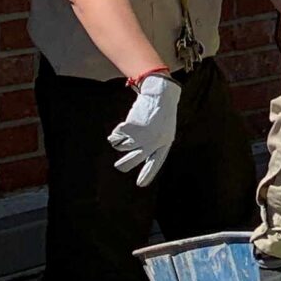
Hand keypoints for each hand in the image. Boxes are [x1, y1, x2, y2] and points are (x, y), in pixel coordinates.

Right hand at [107, 73, 179, 187]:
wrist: (160, 95)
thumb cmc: (161, 114)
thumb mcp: (164, 131)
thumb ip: (153, 145)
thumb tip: (136, 158)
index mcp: (164, 144)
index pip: (155, 162)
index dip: (148, 173)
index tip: (140, 184)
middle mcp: (154, 142)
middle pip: (134, 160)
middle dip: (124, 165)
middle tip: (118, 166)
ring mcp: (142, 136)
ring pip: (123, 147)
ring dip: (120, 140)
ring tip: (129, 129)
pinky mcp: (132, 128)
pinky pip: (116, 137)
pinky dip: (116, 133)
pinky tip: (125, 124)